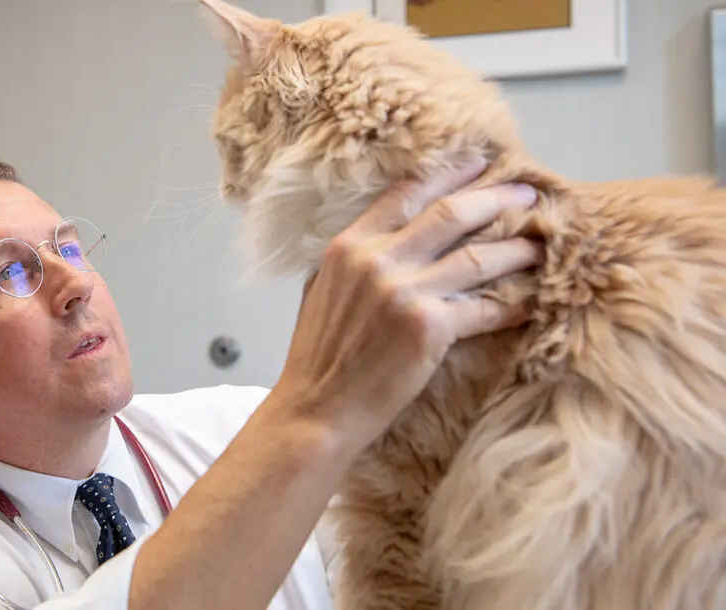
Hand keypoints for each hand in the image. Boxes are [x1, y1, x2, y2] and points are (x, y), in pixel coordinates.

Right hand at [271, 158, 541, 448]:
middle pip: (451, 214)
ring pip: (477, 257)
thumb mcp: (322, 291)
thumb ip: (354, 260)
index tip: (480, 163)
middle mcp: (377, 260)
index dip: (449, 174)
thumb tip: (383, 239)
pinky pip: (486, 308)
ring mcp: (404, 292)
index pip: (406, 193)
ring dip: (516, 249)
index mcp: (349, 246)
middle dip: (496, 200)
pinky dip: (514, 304)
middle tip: (528, 197)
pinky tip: (532, 302)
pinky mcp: (429, 327)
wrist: (317, 409)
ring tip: (540, 244)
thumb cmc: (317, 358)